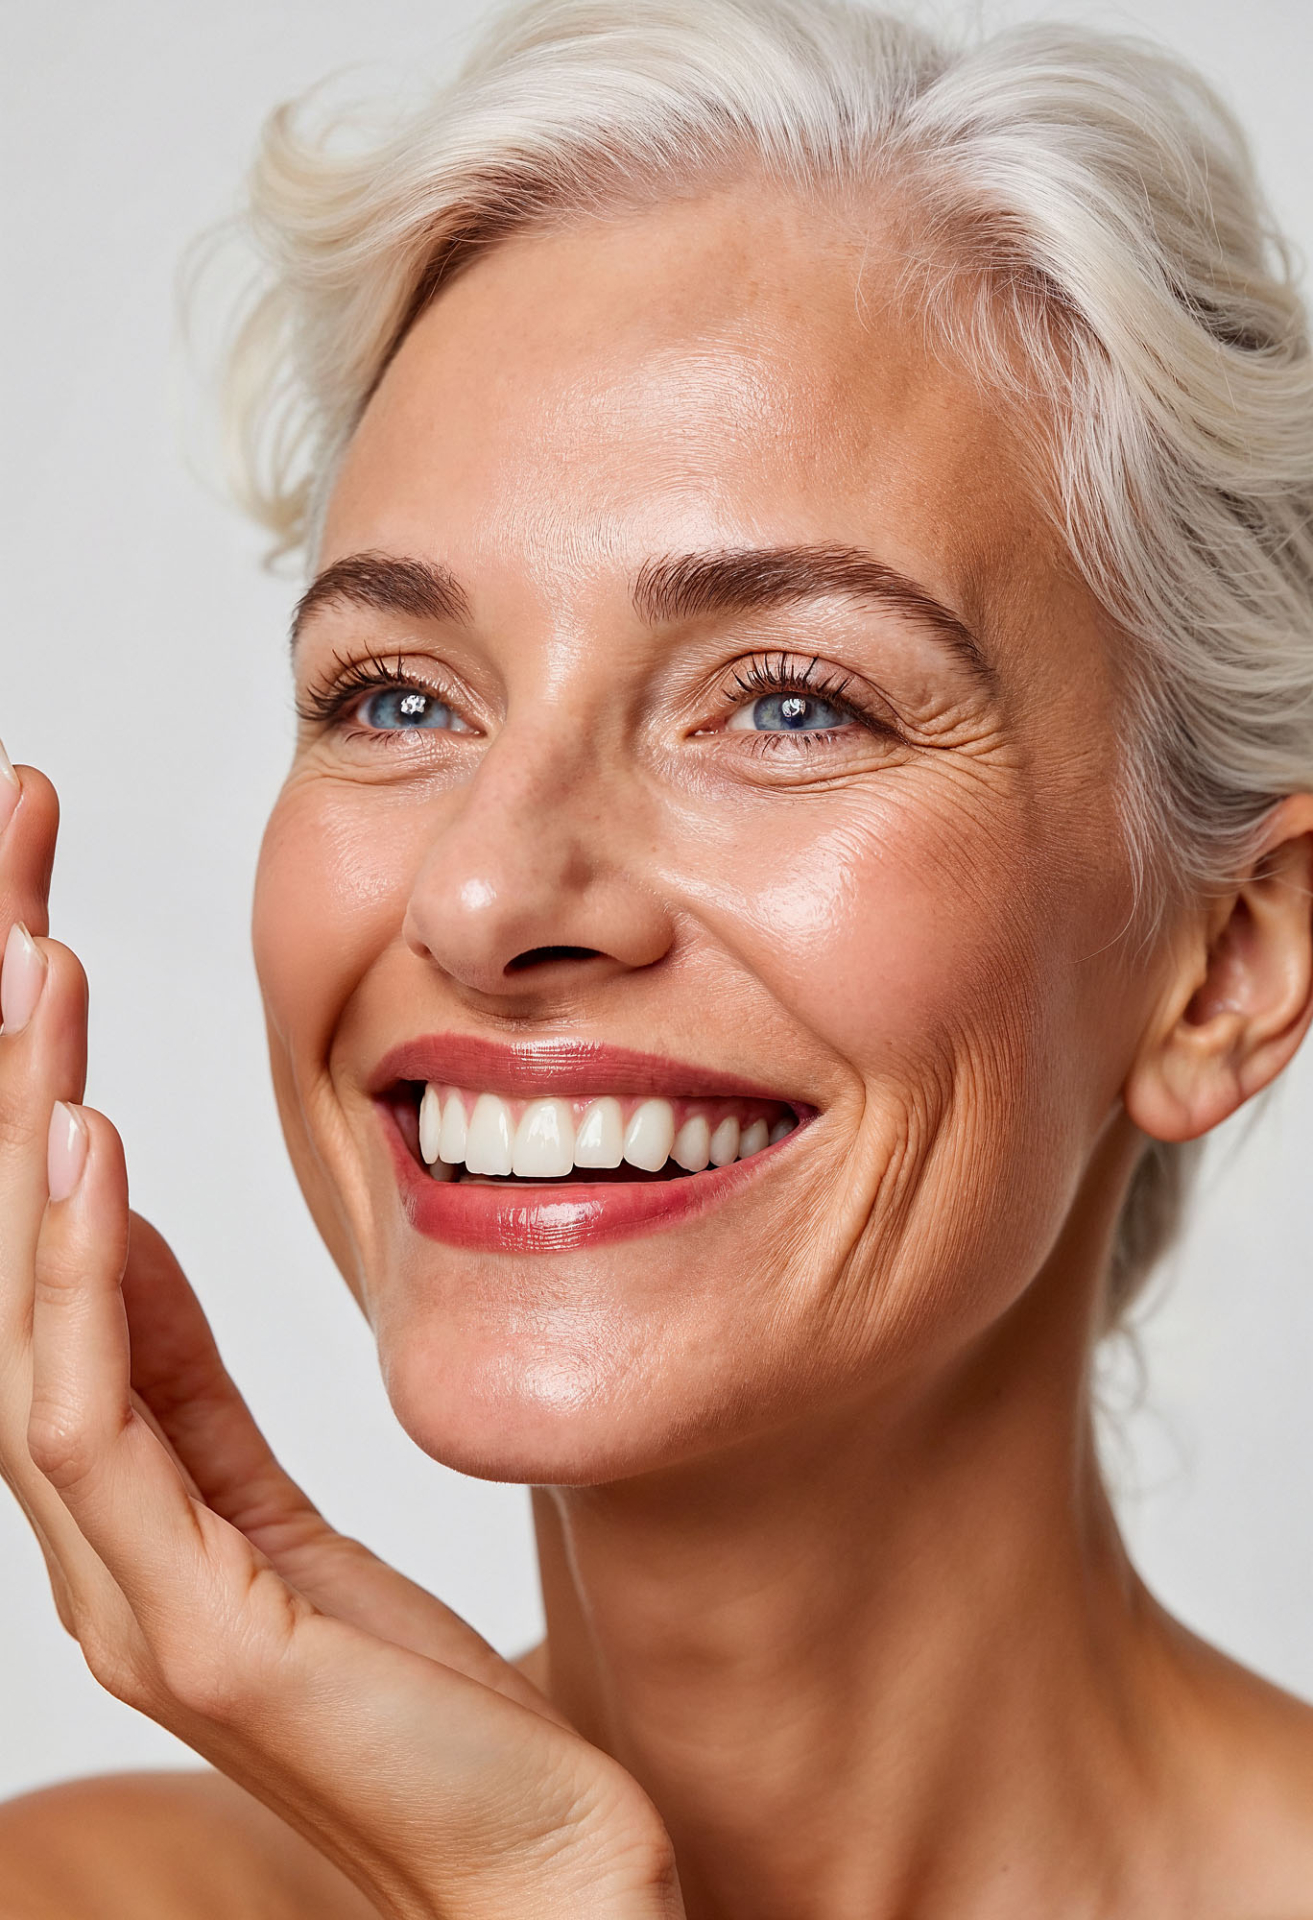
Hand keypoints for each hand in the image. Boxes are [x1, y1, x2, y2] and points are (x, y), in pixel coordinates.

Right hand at [0, 753, 682, 1919]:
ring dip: (15, 1123)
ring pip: (24, 1314)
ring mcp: (133, 1579)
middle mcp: (96, 1518)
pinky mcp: (204, 1634)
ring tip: (28, 958)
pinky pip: (103, 1429)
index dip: (18, 1063)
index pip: (38, 1228)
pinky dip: (78, 1279)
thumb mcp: (291, 1492)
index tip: (24, 897)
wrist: (543, 1877)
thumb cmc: (431, 1700)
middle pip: (4, 1240)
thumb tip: (108, 1211)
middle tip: (2, 854)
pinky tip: (82, 1148)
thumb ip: (180, 1368)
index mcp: (120, 1470)